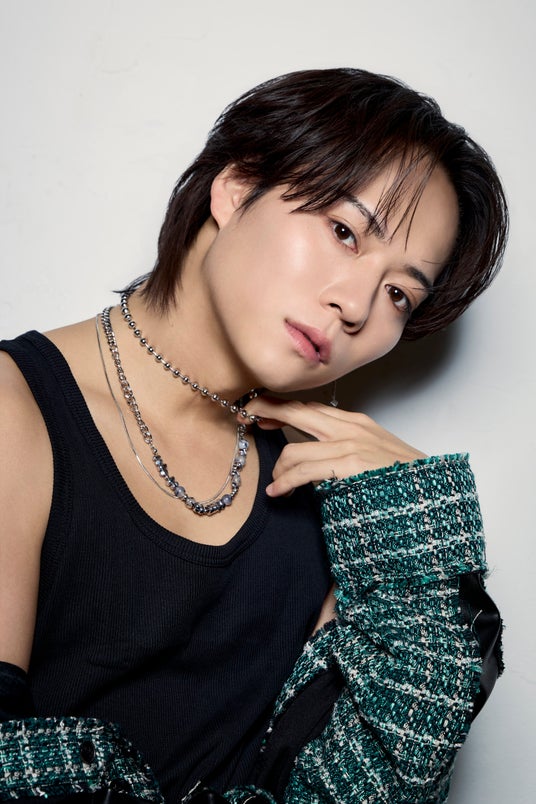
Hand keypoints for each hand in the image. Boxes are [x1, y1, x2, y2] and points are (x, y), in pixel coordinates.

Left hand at [243, 397, 426, 496]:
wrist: (436, 498)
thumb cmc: (406, 484)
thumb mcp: (376, 457)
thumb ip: (346, 451)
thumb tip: (316, 457)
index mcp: (357, 423)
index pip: (311, 408)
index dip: (280, 407)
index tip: (258, 412)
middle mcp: (352, 428)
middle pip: (298, 412)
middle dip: (265, 411)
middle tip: (244, 419)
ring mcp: (352, 446)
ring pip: (295, 449)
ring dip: (278, 470)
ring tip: (276, 487)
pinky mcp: (351, 466)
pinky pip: (303, 470)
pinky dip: (285, 482)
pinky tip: (279, 492)